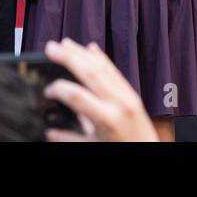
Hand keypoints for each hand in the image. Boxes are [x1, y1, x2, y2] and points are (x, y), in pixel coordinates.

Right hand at [43, 38, 159, 141]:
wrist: (149, 152)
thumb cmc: (121, 150)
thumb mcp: (92, 146)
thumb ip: (69, 138)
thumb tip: (49, 132)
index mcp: (106, 119)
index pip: (77, 95)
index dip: (59, 89)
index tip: (47, 90)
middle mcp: (118, 102)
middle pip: (90, 72)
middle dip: (69, 57)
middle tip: (51, 47)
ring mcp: (127, 95)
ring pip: (102, 67)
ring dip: (82, 53)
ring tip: (66, 44)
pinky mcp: (132, 92)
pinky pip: (114, 70)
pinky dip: (101, 58)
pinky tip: (91, 49)